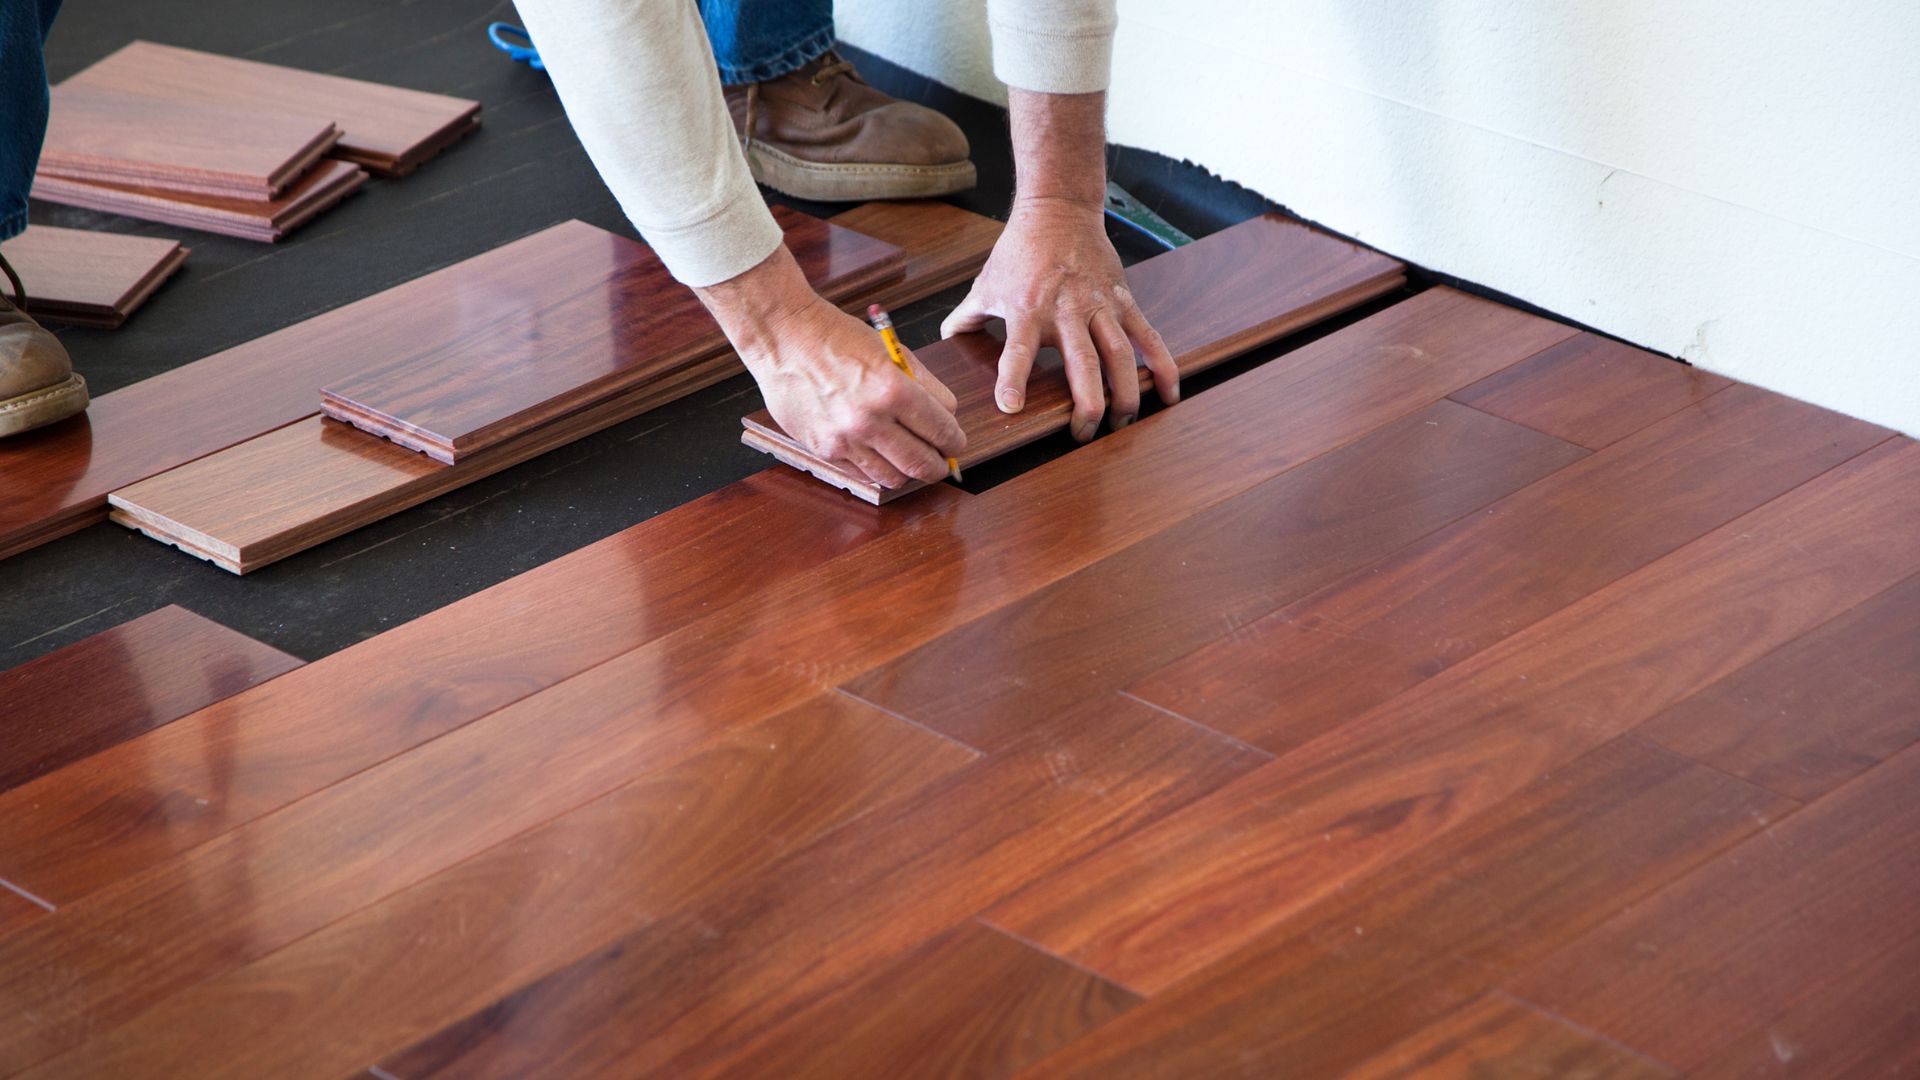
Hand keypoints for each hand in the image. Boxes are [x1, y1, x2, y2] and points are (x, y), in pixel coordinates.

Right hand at [699, 244, 963, 488]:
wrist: (785, 337)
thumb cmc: (838, 338)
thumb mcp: (892, 352)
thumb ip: (925, 386)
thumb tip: (947, 417)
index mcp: (892, 389)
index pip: (943, 431)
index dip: (955, 441)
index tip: (955, 443)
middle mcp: (869, 420)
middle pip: (923, 464)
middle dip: (940, 466)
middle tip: (942, 461)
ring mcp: (844, 439)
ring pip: (895, 477)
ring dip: (908, 471)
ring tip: (909, 458)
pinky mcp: (824, 449)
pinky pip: (863, 473)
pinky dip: (877, 467)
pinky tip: (879, 452)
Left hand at [940, 196, 1177, 441]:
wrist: (1059, 209)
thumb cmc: (1019, 251)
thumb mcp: (985, 284)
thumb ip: (964, 318)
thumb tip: (944, 343)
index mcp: (1028, 309)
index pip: (1018, 349)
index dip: (1014, 378)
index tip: (1012, 407)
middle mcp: (1067, 310)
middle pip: (1082, 363)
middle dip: (1086, 403)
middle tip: (1083, 434)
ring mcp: (1100, 306)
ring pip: (1121, 355)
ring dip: (1126, 393)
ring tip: (1124, 422)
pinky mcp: (1124, 300)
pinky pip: (1147, 337)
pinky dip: (1162, 366)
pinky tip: (1167, 395)